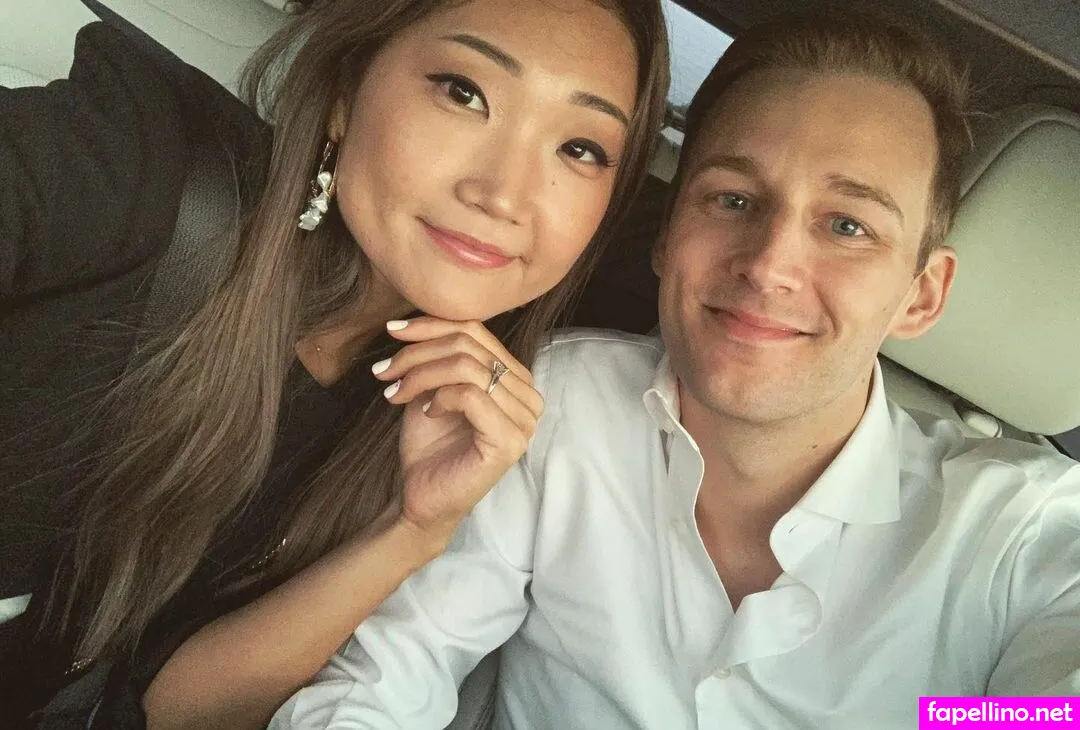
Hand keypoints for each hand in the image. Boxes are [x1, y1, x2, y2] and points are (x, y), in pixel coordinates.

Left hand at [372, 317, 542, 549]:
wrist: (422, 497)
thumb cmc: (430, 445)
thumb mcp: (432, 388)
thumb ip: (438, 355)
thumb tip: (411, 322)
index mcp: (516, 379)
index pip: (477, 331)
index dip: (431, 325)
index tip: (393, 331)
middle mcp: (529, 396)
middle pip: (470, 346)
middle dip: (418, 353)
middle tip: (385, 371)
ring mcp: (524, 421)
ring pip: (468, 368)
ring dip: (420, 375)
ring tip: (395, 392)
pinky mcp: (509, 441)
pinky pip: (471, 395)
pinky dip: (439, 397)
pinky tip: (425, 412)